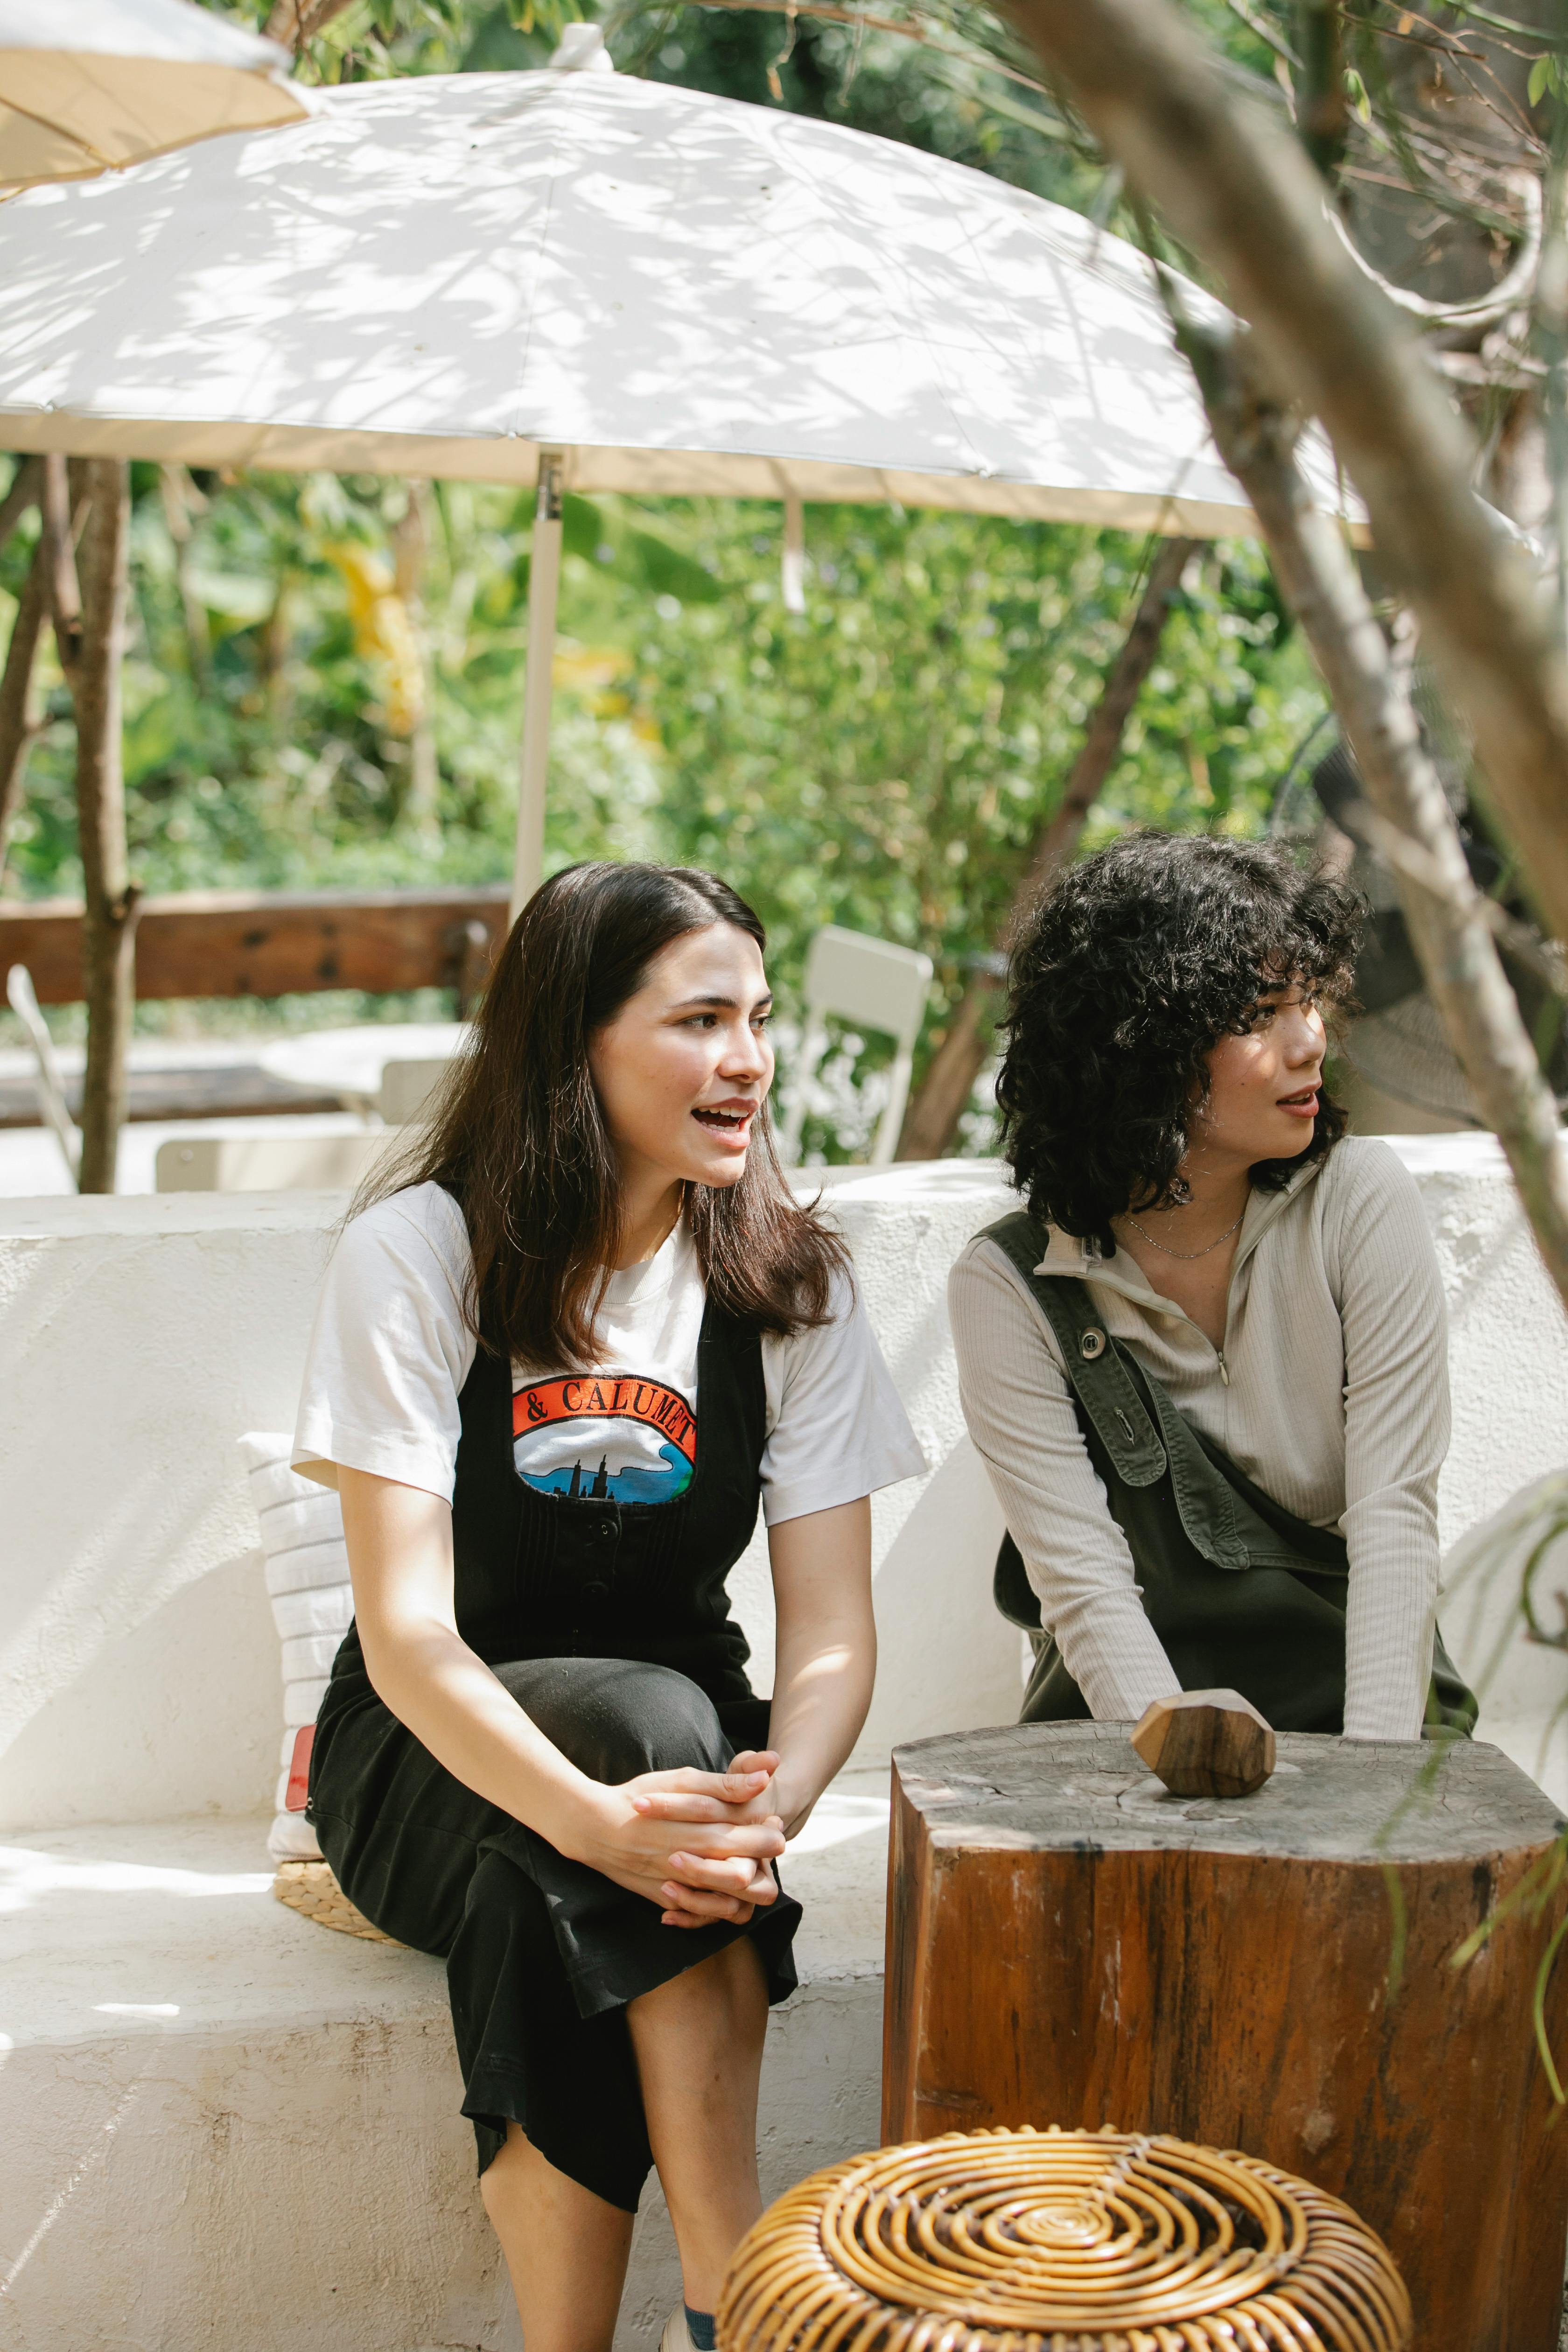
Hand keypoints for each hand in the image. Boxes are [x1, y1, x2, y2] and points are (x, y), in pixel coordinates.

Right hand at [570, 1756, 785, 1929]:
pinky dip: (719, 1905)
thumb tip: (766, 1778)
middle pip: (747, 1873)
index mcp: (700, 1830)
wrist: (593, 1829)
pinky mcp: (668, 1903)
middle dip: (762, 1859)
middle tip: (764, 1839)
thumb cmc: (641, 1797)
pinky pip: (705, 1917)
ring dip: (746, 1886)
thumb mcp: (682, 1780)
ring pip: (732, 1905)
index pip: (755, 1839)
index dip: (768, 1831)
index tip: (769, 1820)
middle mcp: (692, 1864)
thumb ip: (726, 1784)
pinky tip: (721, 1884)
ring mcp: (679, 1888)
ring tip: (744, 1860)